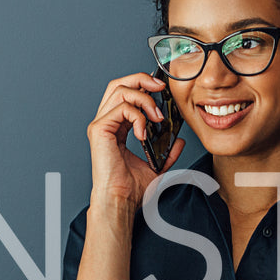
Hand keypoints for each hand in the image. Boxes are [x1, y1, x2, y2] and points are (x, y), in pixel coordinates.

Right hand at [86, 73, 185, 207]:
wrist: (120, 200)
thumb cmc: (131, 188)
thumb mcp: (156, 166)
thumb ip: (167, 152)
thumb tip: (179, 141)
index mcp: (116, 127)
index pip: (126, 94)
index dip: (143, 86)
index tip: (162, 91)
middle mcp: (106, 122)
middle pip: (119, 84)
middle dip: (141, 79)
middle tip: (160, 88)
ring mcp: (101, 124)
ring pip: (120, 91)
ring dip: (144, 99)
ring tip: (157, 117)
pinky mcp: (99, 129)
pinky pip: (121, 108)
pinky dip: (138, 116)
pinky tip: (144, 133)